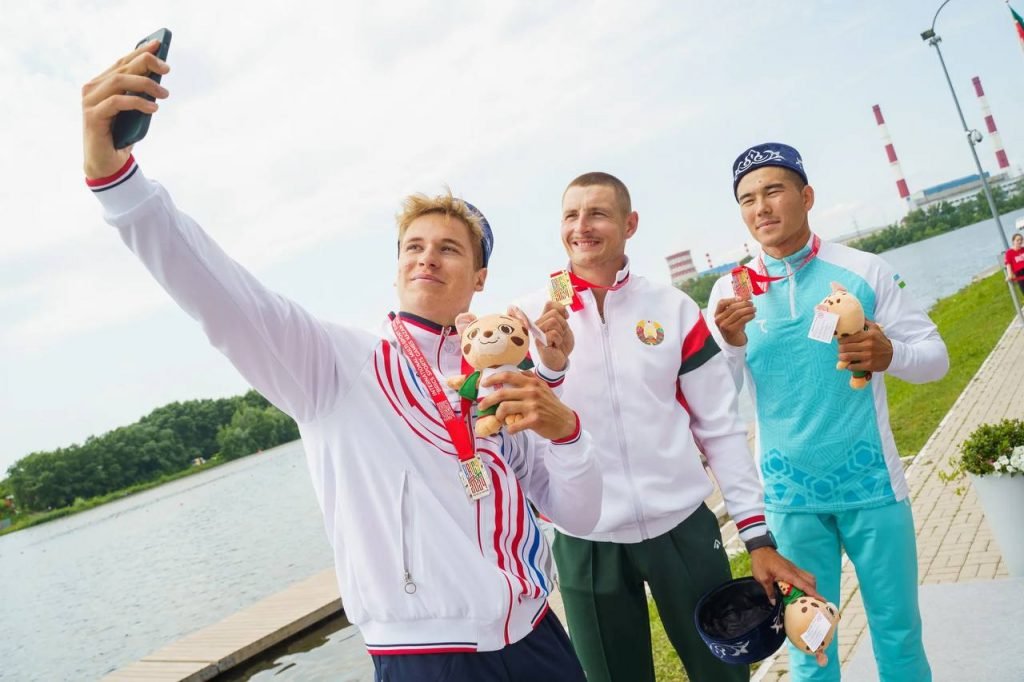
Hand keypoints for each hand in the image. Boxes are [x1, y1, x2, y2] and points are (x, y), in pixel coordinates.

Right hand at [82, 40, 170, 178]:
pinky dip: (137, 102)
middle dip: (146, 64)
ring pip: (119, 82)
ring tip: (164, 94)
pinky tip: (153, 108)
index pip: (122, 63)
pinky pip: (117, 102)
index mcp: (101, 84)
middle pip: (122, 69)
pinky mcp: (92, 116)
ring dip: (145, 84)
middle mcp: (92, 89)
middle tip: (167, 69)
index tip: (159, 44)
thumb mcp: (135, 112)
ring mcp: (89, 101)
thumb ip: (140, 95)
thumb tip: (159, 80)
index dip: (139, 51)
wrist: (107, 164)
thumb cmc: (121, 136)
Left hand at [478, 370, 575, 439]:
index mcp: (531, 382)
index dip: (493, 378)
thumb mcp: (542, 387)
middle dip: (487, 400)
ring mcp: (533, 406)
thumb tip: (513, 373)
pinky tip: (510, 429)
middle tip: (482, 406)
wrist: (565, 421)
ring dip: (498, 415)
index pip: (508, 375)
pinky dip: (509, 429)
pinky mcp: (534, 420)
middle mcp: (531, 391)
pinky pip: (513, 425)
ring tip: (499, 418)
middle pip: (502, 393)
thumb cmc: (550, 404)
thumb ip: (529, 379)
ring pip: (504, 408)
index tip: (484, 384)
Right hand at [532, 301, 572, 370]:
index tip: (565, 318)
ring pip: (553, 321)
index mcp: (542, 319)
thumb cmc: (561, 343)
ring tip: (558, 340)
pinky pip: (553, 333)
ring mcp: (537, 333)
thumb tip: (561, 307)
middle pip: (554, 313)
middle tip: (561, 334)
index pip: (549, 304)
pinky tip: (555, 345)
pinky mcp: (539, 341)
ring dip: (561, 332)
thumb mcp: (563, 326)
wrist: (560, 359)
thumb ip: (560, 315)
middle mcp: (537, 324)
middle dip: (563, 324)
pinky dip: (559, 339)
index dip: (561, 309)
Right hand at [713, 297, 755, 346]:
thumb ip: (735, 308)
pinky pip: (742, 319)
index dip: (732, 299)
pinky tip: (753, 315)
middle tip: (752, 303)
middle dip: (744, 304)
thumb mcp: (731, 317)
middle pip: (732, 307)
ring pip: (738, 313)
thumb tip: (747, 297)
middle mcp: (718, 319)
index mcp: (717, 314)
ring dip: (748, 309)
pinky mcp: (731, 330)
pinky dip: (750, 316)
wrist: (733, 342)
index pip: (721, 302)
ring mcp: (724, 325)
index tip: (742, 298)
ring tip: (754, 309)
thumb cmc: (734, 326)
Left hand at [749, 547, 820, 603]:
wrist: (760, 549)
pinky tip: (800, 589)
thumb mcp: (762, 578)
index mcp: (788, 574)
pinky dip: (805, 582)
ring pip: (809, 577)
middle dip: (814, 591)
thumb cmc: (761, 563)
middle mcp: (794, 571)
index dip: (814, 593)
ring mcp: (794, 568)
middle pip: (811, 580)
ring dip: (810, 586)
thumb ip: (769, 591)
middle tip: (812, 602)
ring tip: (806, 597)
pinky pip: (803, 575)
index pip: (804, 585)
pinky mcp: (792, 567)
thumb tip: (774, 603)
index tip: (823, 600)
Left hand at [838, 321, 892, 372]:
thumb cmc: (881, 341)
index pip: (847, 338)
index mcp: (868, 335)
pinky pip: (853, 366)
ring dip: (842, 357)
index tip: (840, 342)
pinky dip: (849, 366)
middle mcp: (868, 345)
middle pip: (845, 348)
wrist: (893, 355)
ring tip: (842, 357)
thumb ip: (866, 322)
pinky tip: (849, 364)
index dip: (840, 341)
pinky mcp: (870, 365)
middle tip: (840, 350)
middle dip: (840, 349)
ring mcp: (869, 356)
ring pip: (847, 357)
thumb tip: (858, 315)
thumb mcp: (876, 329)